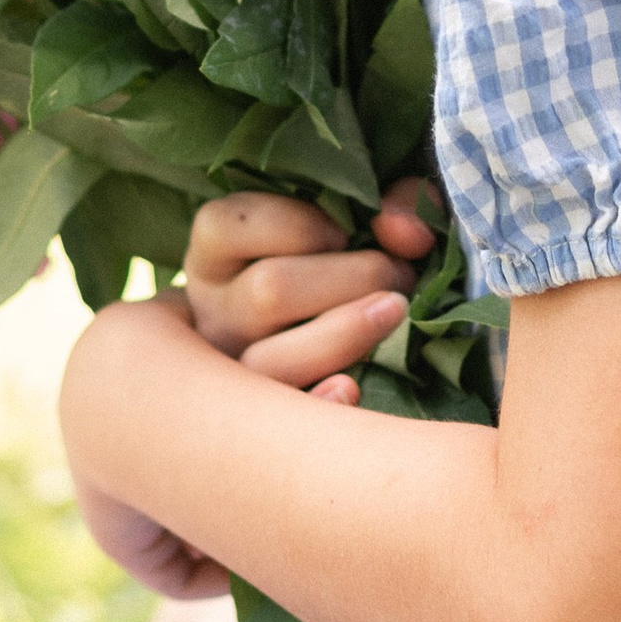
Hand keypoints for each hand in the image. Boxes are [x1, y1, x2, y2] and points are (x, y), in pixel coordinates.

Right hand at [181, 185, 439, 408]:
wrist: (326, 341)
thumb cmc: (342, 264)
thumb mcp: (354, 220)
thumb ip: (390, 202)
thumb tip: (406, 230)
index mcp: (217, 256)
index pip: (224, 226)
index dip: (294, 223)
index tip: (344, 232)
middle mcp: (214, 313)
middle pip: (269, 291)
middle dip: (351, 277)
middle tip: (400, 275)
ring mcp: (234, 371)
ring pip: (271, 360)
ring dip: (346, 334)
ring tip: (396, 312)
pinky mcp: (265, 419)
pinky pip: (287, 418)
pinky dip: (321, 403)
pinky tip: (354, 387)